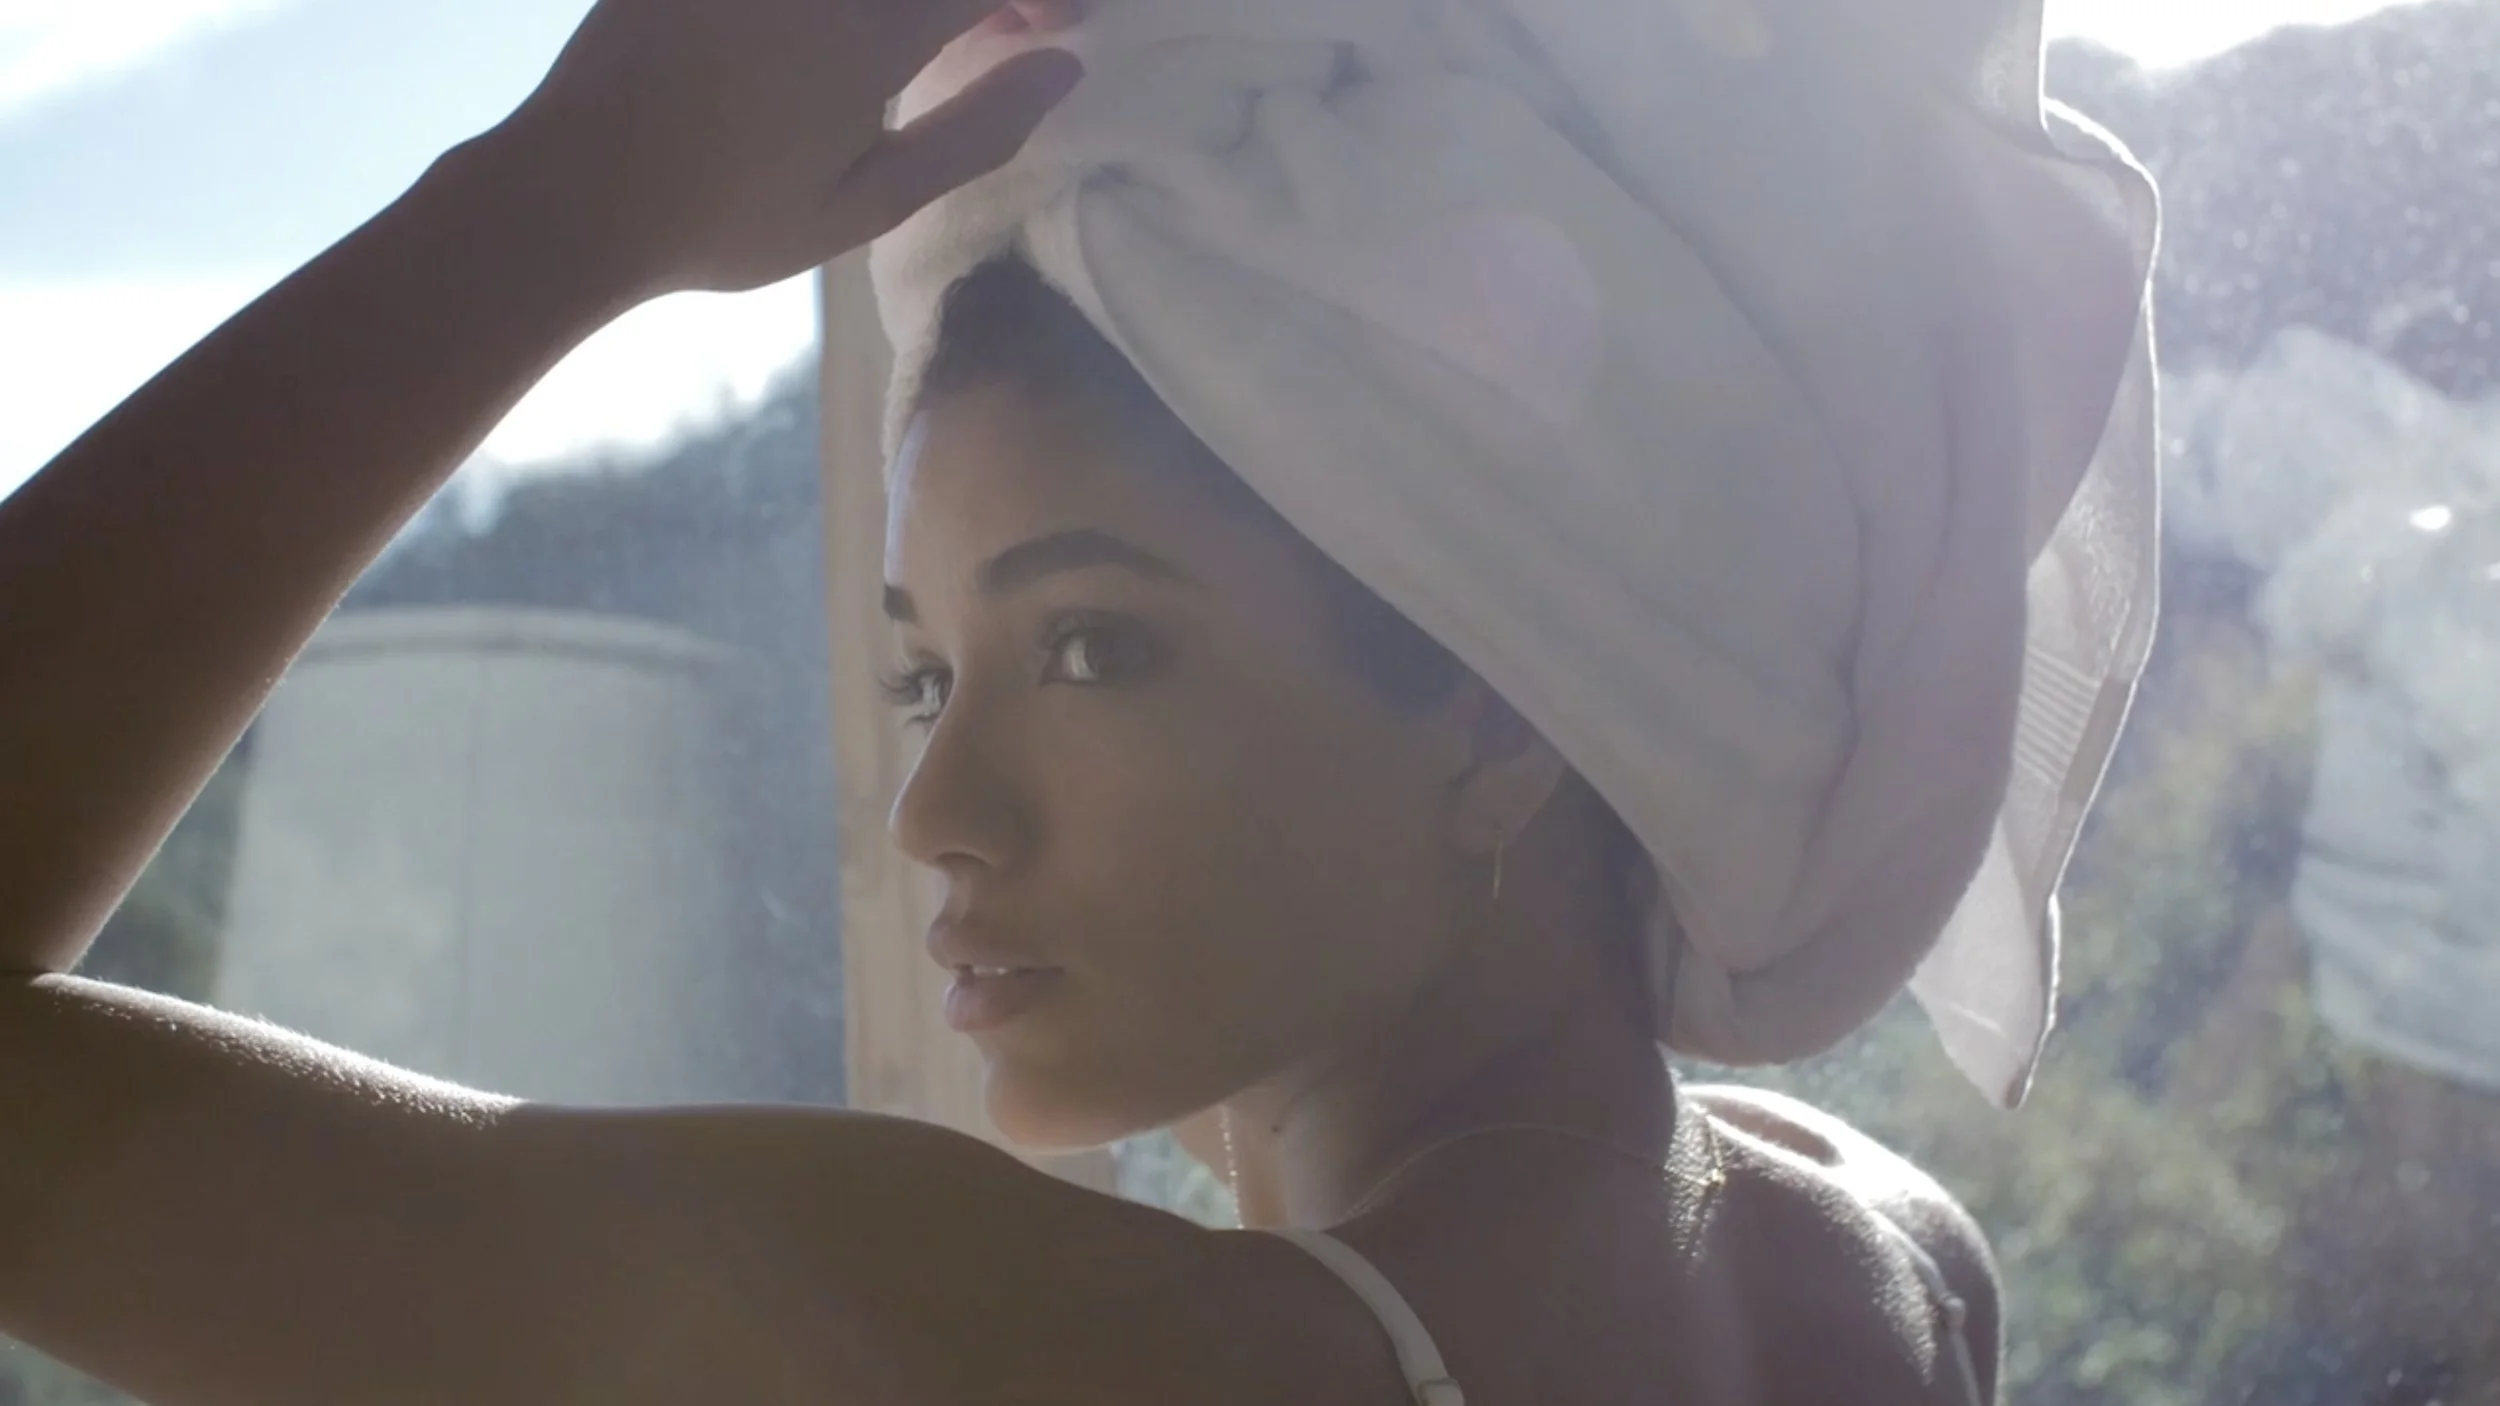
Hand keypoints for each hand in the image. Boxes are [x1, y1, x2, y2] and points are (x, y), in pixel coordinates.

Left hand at [491, 0, 1085, 297]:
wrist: (573, 190)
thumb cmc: (727, 220)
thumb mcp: (866, 206)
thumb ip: (974, 132)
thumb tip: (1064, 68)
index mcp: (870, 34)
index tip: (1058, 30)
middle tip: (993, 30)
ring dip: (917, 0)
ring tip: (920, 35)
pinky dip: (845, 9)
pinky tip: (844, 36)